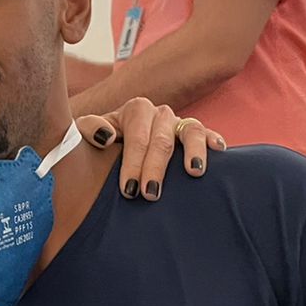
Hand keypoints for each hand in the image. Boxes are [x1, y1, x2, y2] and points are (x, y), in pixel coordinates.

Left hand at [78, 97, 226, 200]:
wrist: (113, 146)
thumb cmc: (100, 144)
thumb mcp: (86, 134)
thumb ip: (88, 130)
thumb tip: (106, 137)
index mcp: (135, 110)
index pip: (137, 138)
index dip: (133, 164)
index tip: (129, 190)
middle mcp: (160, 113)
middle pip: (161, 141)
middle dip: (156, 168)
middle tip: (150, 194)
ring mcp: (179, 123)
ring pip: (191, 132)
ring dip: (192, 153)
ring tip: (193, 172)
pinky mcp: (194, 134)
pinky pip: (207, 134)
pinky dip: (213, 141)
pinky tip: (218, 151)